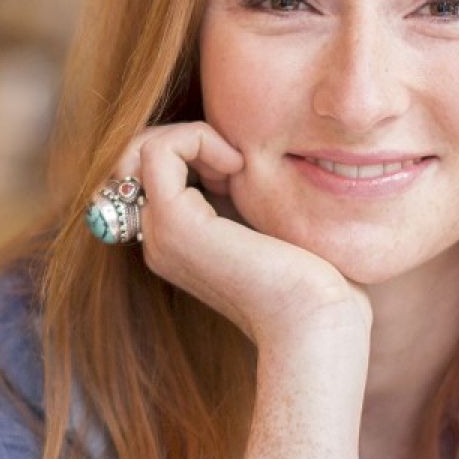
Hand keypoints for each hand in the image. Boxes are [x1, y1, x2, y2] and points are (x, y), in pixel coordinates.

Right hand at [113, 122, 372, 349]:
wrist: (314, 321)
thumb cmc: (309, 277)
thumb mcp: (263, 219)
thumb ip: (236, 190)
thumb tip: (233, 151)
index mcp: (176, 241)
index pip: (155, 170)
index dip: (194, 150)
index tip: (241, 166)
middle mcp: (157, 239)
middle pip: (143, 156)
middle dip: (189, 140)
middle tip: (237, 162)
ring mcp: (160, 232)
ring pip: (145, 148)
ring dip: (193, 137)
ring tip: (236, 162)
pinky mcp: (174, 222)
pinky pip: (159, 151)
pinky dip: (196, 138)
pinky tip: (237, 164)